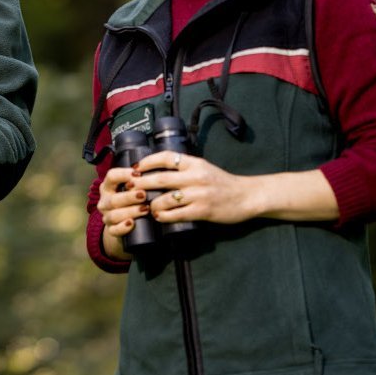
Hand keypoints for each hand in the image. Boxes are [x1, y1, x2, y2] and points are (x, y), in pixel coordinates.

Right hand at [95, 165, 151, 259]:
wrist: (124, 223)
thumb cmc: (131, 200)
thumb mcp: (130, 187)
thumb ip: (138, 179)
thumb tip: (158, 168)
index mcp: (108, 186)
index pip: (111, 176)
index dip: (123, 174)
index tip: (138, 174)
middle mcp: (105, 201)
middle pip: (114, 198)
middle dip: (129, 196)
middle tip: (144, 194)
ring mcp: (107, 216)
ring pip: (114, 215)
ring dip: (130, 211)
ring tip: (145, 209)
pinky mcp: (111, 230)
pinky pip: (114, 230)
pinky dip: (123, 227)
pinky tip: (132, 223)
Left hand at [131, 152, 259, 226]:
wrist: (247, 196)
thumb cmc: (223, 183)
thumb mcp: (204, 168)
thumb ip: (186, 167)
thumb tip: (159, 168)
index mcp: (195, 163)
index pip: (166, 157)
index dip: (147, 161)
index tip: (135, 168)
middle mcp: (195, 176)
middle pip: (160, 179)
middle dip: (140, 184)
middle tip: (129, 188)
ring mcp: (199, 194)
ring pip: (165, 199)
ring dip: (151, 204)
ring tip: (144, 207)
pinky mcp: (203, 210)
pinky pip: (177, 214)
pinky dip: (164, 216)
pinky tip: (158, 217)